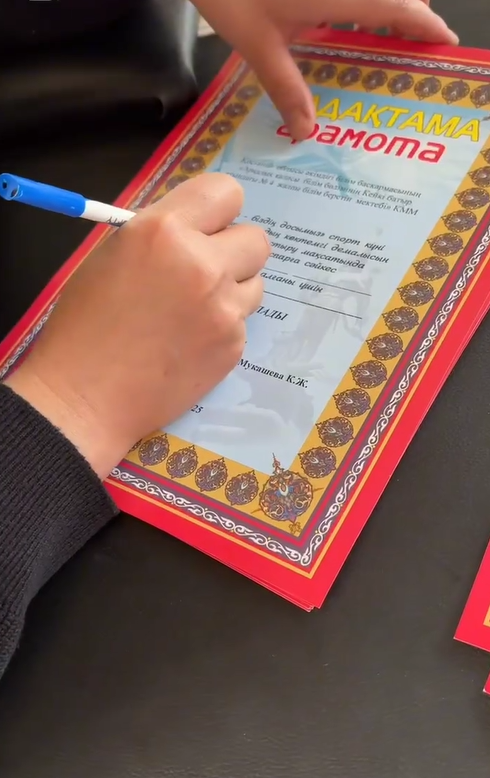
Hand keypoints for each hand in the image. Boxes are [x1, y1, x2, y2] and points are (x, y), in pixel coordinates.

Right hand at [5, 174, 269, 478]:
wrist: (86, 395)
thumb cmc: (84, 323)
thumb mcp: (111, 255)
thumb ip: (160, 234)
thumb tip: (197, 226)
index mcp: (164, 231)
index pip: (227, 192)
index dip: (218, 210)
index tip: (206, 226)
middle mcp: (203, 264)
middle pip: (256, 238)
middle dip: (234, 250)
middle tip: (205, 270)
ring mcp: (224, 308)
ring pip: (256, 281)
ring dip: (232, 290)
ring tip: (193, 311)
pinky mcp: (233, 345)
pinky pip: (242, 321)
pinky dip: (222, 327)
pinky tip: (189, 343)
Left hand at [194, 0, 457, 139]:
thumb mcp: (259, 46)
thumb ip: (286, 87)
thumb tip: (307, 131)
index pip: (399, 6)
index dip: (426, 24)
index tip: (445, 43)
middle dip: (405, 17)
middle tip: (405, 52)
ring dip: (378, 11)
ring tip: (375, 45)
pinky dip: (352, 7)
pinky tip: (338, 27)